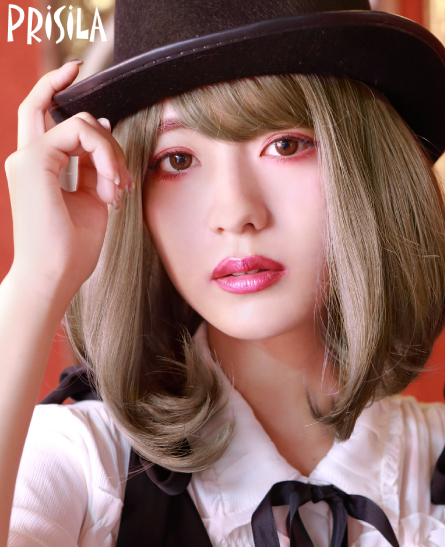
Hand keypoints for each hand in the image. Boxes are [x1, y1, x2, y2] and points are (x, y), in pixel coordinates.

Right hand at [4, 62, 131, 310]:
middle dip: (89, 114)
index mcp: (38, 168)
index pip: (46, 117)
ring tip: (118, 191)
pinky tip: (110, 187)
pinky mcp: (35, 161)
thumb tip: (104, 129)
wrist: (53, 278)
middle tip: (119, 174)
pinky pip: (80, 132)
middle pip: (47, 104)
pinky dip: (106, 156)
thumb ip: (95, 167)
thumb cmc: (71, 251)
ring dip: (111, 152)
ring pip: (79, 122)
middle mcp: (27, 158)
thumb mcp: (91, 201)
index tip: (79, 71)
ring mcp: (27, 158)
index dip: (60, 91)